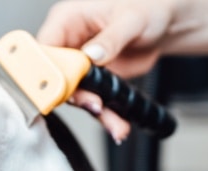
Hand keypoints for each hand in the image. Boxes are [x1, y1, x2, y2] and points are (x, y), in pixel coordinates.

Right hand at [36, 0, 176, 141]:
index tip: (62, 85)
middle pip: (57, 76)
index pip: (45, 47)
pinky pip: (93, 100)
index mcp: (67, 19)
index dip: (48, 69)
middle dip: (76, 95)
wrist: (162, 25)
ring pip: (76, 94)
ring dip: (95, 110)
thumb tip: (92, 54)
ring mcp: (80, 64)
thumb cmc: (145, 9)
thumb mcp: (130, 20)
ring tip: (114, 122)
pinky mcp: (94, 80)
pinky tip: (117, 123)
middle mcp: (69, 42)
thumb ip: (110, 39)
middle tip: (94, 104)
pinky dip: (106, 115)